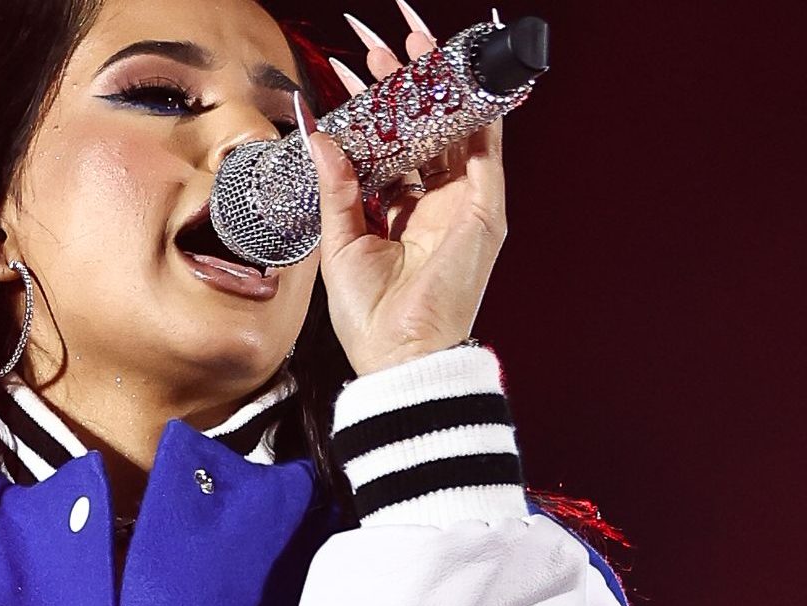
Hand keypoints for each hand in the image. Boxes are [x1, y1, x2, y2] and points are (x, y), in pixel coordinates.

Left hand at [308, 3, 508, 375]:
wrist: (399, 357)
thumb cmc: (371, 319)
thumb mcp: (340, 243)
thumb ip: (336, 188)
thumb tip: (320, 136)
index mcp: (402, 216)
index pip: (393, 150)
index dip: (377, 113)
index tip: (354, 76)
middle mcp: (437, 207)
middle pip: (425, 133)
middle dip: (406, 89)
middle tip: (381, 51)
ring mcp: (464, 207)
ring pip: (455, 132)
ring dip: (438, 89)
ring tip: (414, 47)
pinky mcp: (485, 212)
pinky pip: (486, 149)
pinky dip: (477, 110)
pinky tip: (459, 77)